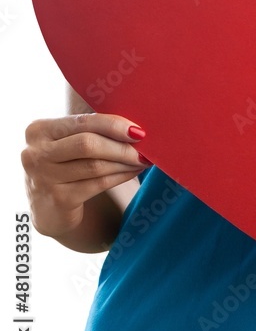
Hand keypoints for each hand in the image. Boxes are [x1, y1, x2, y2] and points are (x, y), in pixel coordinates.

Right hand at [21, 112, 148, 239]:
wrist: (50, 208)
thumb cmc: (66, 165)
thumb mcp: (67, 142)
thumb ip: (89, 129)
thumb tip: (133, 125)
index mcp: (38, 130)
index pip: (82, 122)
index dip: (113, 124)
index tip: (138, 129)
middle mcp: (35, 154)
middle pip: (88, 144)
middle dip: (121, 146)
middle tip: (145, 147)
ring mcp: (44, 179)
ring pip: (95, 166)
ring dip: (124, 162)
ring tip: (142, 159)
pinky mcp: (58, 200)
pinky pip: (98, 184)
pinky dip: (120, 176)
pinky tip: (133, 172)